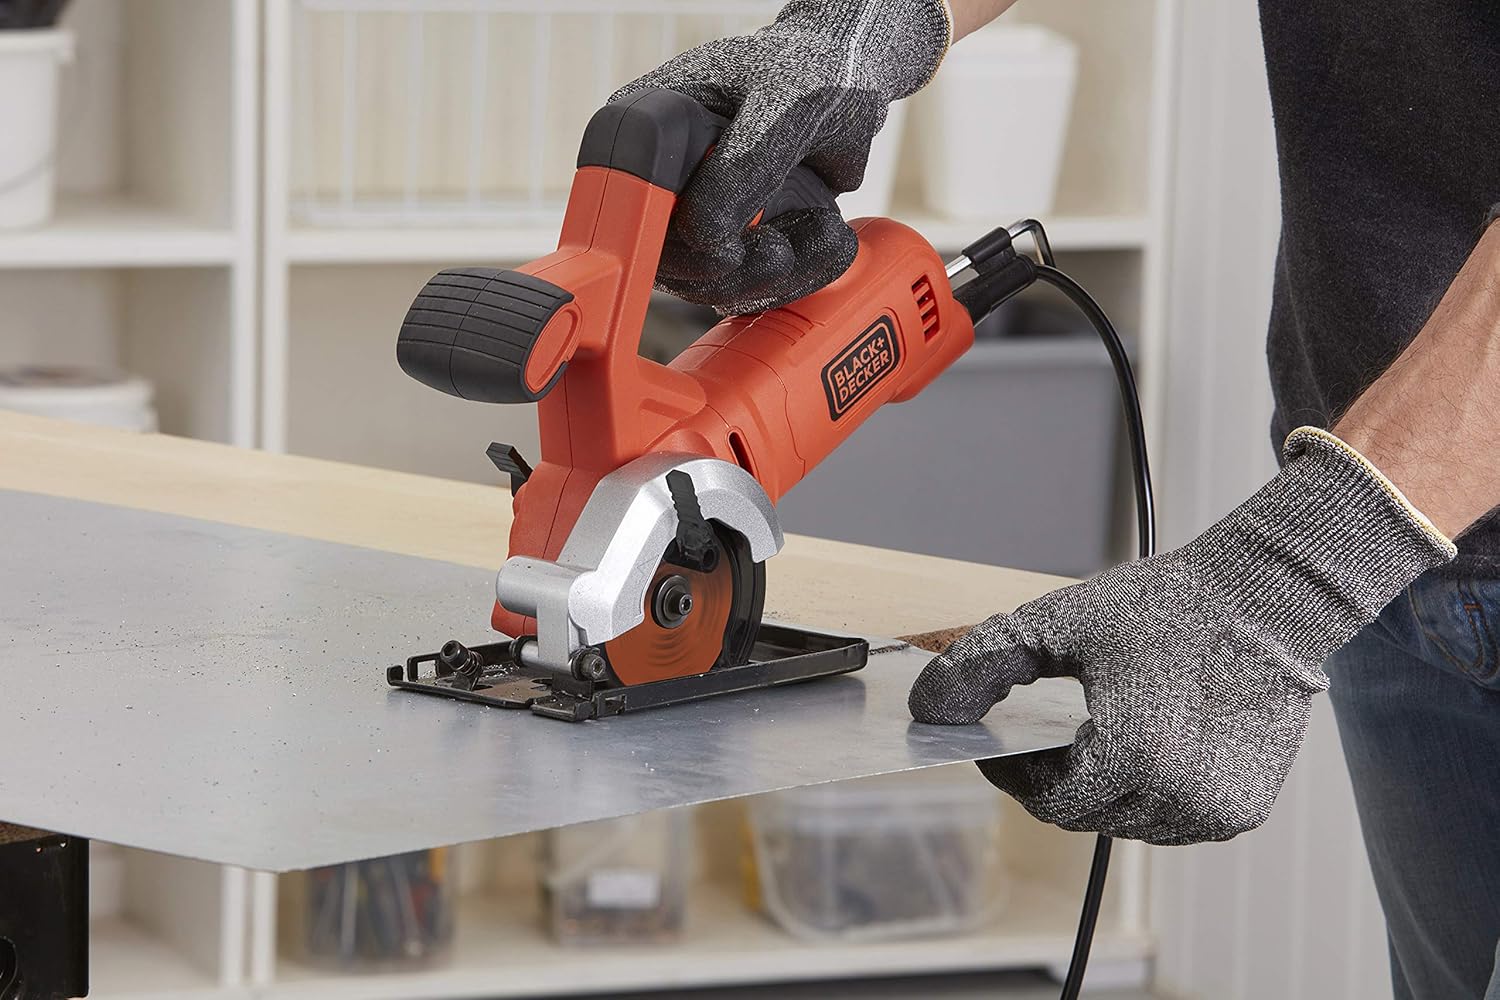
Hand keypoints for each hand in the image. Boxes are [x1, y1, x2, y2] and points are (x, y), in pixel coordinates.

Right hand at [611, 0, 950, 314]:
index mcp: (644, 127)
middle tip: (782, 248)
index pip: (630, 207)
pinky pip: (746, 286)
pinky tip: (828, 239)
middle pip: (665, 261)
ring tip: (824, 232)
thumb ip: (746, 164)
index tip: (728, 249)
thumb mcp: (784, 104)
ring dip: (772, 277)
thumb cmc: (812, 70)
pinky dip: (795, 277)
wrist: (850, 82)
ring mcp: (693, 213)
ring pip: (707, 285)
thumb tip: (704, 233)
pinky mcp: (731, 240)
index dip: (673, 239)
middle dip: (733, 271)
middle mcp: (659, 176)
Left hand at [908, 428, 1454, 844]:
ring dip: (1100, 790)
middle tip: (1050, 730)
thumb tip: (927, 711)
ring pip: (1123, 825)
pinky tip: (1147, 745)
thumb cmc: (1162, 607)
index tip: (1004, 740)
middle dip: (1054, 778)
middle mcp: (1177, 796)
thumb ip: (979, 666)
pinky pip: (1169, 824)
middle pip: (1082, 815)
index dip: (1014, 772)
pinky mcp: (1242, 812)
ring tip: (1102, 731)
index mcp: (1128, 755)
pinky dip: (1146, 796)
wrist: (1265, 602)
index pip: (1045, 799)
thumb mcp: (1054, 625)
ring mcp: (1214, 810)